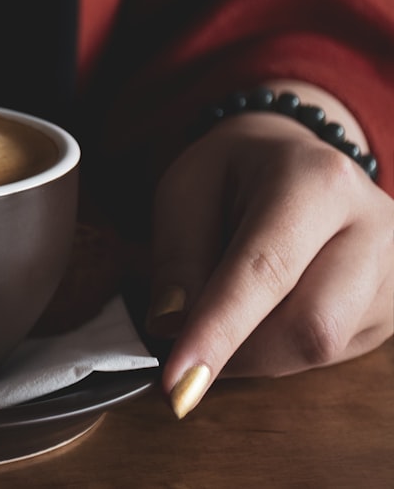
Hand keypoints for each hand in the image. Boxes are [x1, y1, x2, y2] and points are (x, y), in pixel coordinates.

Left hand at [150, 90, 393, 418]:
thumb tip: (172, 325)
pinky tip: (263, 314)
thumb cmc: (234, 173)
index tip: (179, 383)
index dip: (218, 333)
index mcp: (314, 182)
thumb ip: (178, 255)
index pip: (264, 272)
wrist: (296, 159)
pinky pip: (334, 352)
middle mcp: (371, 224)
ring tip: (224, 319)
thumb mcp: (185, 190)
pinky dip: (282, 349)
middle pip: (310, 326)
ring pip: (322, 348)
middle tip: (187, 348)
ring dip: (257, 353)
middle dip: (238, 352)